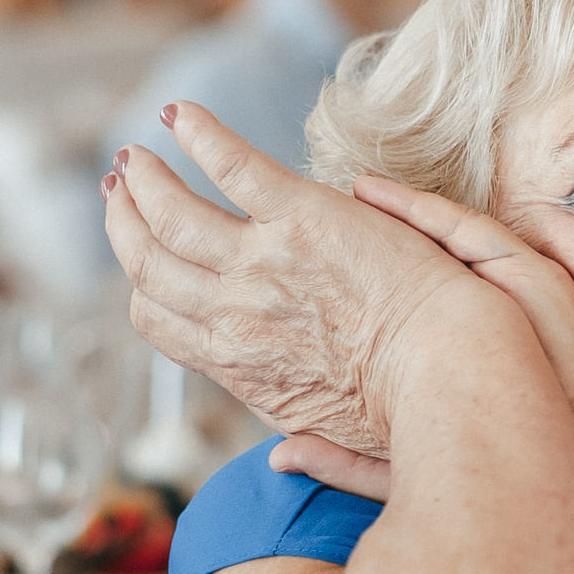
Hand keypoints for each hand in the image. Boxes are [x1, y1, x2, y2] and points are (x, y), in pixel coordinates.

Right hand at [102, 103, 508, 458]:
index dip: (140, 279)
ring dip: (147, 176)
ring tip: (137, 151)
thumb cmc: (417, 413)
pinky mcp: (304, 217)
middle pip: (150, 261)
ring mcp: (263, 262)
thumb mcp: (343, 449)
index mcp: (238, 366)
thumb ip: (305, 447)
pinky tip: (179, 114)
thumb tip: (282, 459)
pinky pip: (233, 166)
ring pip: (175, 212)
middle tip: (120, 183)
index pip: (157, 318)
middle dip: (125, 219)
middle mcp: (233, 314)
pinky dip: (200, 135)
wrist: (453, 374)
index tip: (138, 248)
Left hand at [269, 178, 573, 488]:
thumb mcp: (402, 460)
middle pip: (404, 263)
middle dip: (350, 241)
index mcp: (448, 350)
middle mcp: (476, 310)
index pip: (388, 303)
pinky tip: (369, 193)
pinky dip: (414, 208)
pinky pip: (460, 227)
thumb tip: (275, 454)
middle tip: (293, 219)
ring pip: (428, 236)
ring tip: (324, 194)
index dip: (337, 283)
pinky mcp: (526, 268)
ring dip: (377, 213)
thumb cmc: (498, 461)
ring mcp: (503, 284)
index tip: (288, 272)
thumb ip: (341, 459)